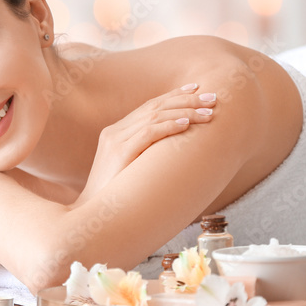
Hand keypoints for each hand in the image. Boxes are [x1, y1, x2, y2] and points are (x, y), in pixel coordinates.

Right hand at [82, 83, 216, 196]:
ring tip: (208, 113)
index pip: (148, 107)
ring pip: (154, 117)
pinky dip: (169, 127)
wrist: (92, 214)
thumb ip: (146, 156)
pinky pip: (148, 133)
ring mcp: (115, 141)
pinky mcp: (119, 152)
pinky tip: (187, 125)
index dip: (173, 96)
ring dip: (185, 112)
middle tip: (212, 98)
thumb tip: (177, 153)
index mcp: (116, 133)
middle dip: (185, 100)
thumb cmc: (117, 198)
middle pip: (154, 107)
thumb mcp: (131, 170)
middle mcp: (114, 132)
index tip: (196, 90)